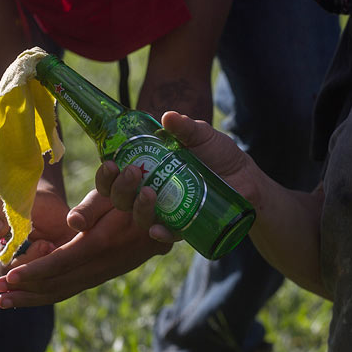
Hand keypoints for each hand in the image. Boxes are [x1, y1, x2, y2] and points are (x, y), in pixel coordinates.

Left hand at [0, 189, 172, 307]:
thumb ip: (94, 207)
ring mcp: (106, 272)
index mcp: (101, 245)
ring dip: (34, 297)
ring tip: (7, 301)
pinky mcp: (106, 273)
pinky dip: (50, 294)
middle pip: (58, 285)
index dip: (32, 273)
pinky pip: (73, 288)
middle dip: (26, 291)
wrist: (169, 212)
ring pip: (65, 291)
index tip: (7, 277)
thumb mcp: (116, 193)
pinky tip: (34, 296)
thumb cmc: (137, 193)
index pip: (59, 264)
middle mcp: (103, 264)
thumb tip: (73, 224)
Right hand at [95, 111, 259, 242]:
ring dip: (137, 206)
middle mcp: (149, 191)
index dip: (106, 174)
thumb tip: (168, 117)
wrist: (246, 177)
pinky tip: (156, 229)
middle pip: (120, 197)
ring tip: (148, 192)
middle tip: (130, 172)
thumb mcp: (201, 136)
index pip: (115, 176)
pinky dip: (159, 232)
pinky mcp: (181, 226)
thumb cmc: (218, 153)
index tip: (109, 164)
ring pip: (138, 216)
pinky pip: (165, 233)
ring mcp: (164, 210)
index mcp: (146, 169)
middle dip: (119, 187)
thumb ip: (184, 128)